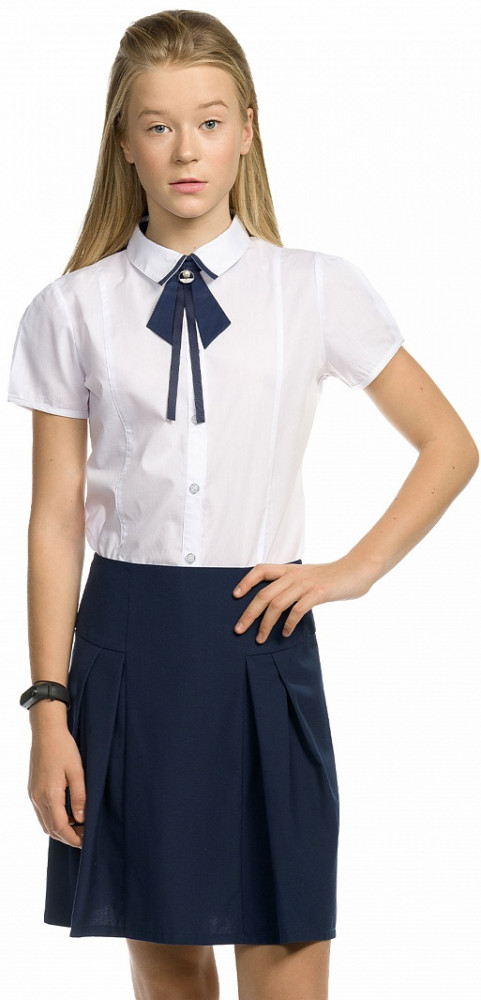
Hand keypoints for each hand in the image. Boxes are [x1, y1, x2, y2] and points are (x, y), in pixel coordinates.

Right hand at [28, 722, 85, 848]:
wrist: (46, 732)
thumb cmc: (64, 748)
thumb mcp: (77, 771)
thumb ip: (80, 797)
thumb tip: (82, 819)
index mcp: (49, 795)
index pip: (60, 827)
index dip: (73, 839)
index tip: (86, 842)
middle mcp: (38, 798)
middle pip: (51, 829)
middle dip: (67, 837)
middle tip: (85, 836)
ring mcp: (33, 794)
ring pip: (44, 823)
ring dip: (60, 829)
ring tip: (78, 826)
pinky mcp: (32, 790)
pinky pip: (41, 813)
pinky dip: (53, 819)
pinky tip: (67, 813)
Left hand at [232, 558, 373, 642]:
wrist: (357, 570)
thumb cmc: (332, 577)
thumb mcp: (308, 576)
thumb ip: (292, 585)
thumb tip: (275, 604)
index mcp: (289, 569)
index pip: (261, 570)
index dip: (246, 581)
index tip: (235, 595)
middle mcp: (294, 575)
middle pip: (264, 594)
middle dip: (249, 613)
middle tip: (239, 629)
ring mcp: (305, 584)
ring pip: (277, 604)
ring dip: (265, 624)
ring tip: (260, 639)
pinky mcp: (318, 593)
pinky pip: (297, 610)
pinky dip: (288, 624)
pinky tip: (286, 634)